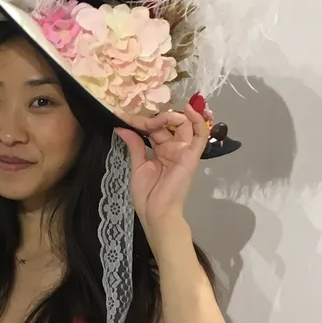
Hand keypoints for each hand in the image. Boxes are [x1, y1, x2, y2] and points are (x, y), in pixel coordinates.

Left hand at [115, 103, 209, 232]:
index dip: (140, 120)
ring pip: (184, 124)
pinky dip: (197, 120)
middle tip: (136, 117)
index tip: (122, 114)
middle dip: (153, 117)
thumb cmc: (146, 195)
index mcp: (161, 150)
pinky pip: (200, 135)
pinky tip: (188, 110)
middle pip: (168, 123)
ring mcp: (184, 150)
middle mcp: (174, 147)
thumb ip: (134, 145)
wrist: (155, 212)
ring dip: (171, 116)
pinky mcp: (192, 155)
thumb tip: (121, 127)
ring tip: (157, 117)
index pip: (154, 128)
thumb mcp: (138, 165)